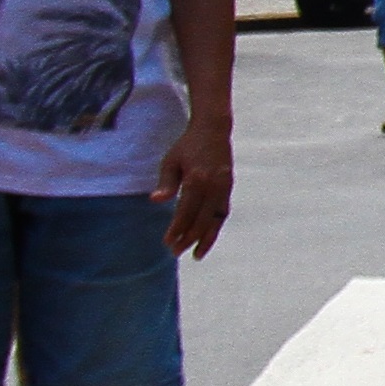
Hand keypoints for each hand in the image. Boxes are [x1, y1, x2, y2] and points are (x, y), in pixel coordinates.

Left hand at [154, 121, 233, 257]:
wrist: (214, 130)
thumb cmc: (187, 146)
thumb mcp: (171, 161)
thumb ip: (166, 183)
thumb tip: (156, 201)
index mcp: (196, 180)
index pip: (185, 212)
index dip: (177, 229)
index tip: (167, 242)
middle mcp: (213, 186)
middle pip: (201, 220)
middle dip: (188, 238)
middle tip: (175, 252)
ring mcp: (223, 188)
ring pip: (215, 220)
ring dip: (205, 239)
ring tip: (196, 255)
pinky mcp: (228, 189)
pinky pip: (222, 213)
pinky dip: (215, 227)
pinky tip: (207, 237)